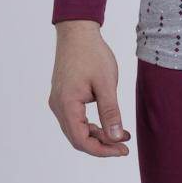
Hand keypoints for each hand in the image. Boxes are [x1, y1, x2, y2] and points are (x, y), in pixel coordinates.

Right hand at [48, 21, 130, 156]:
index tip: (122, 150)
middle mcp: (58, 106)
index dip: (102, 150)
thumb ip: (110, 112)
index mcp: (67, 104)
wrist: (77, 32)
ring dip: (98, 135)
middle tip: (124, 147)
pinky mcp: (63, 97)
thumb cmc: (92, 54)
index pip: (81, 140)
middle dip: (101, 145)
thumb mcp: (106, 84)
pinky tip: (109, 123)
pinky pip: (76, 119)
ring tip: (121, 135)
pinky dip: (92, 124)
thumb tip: (116, 137)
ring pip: (77, 129)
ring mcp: (59, 102)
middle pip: (77, 138)